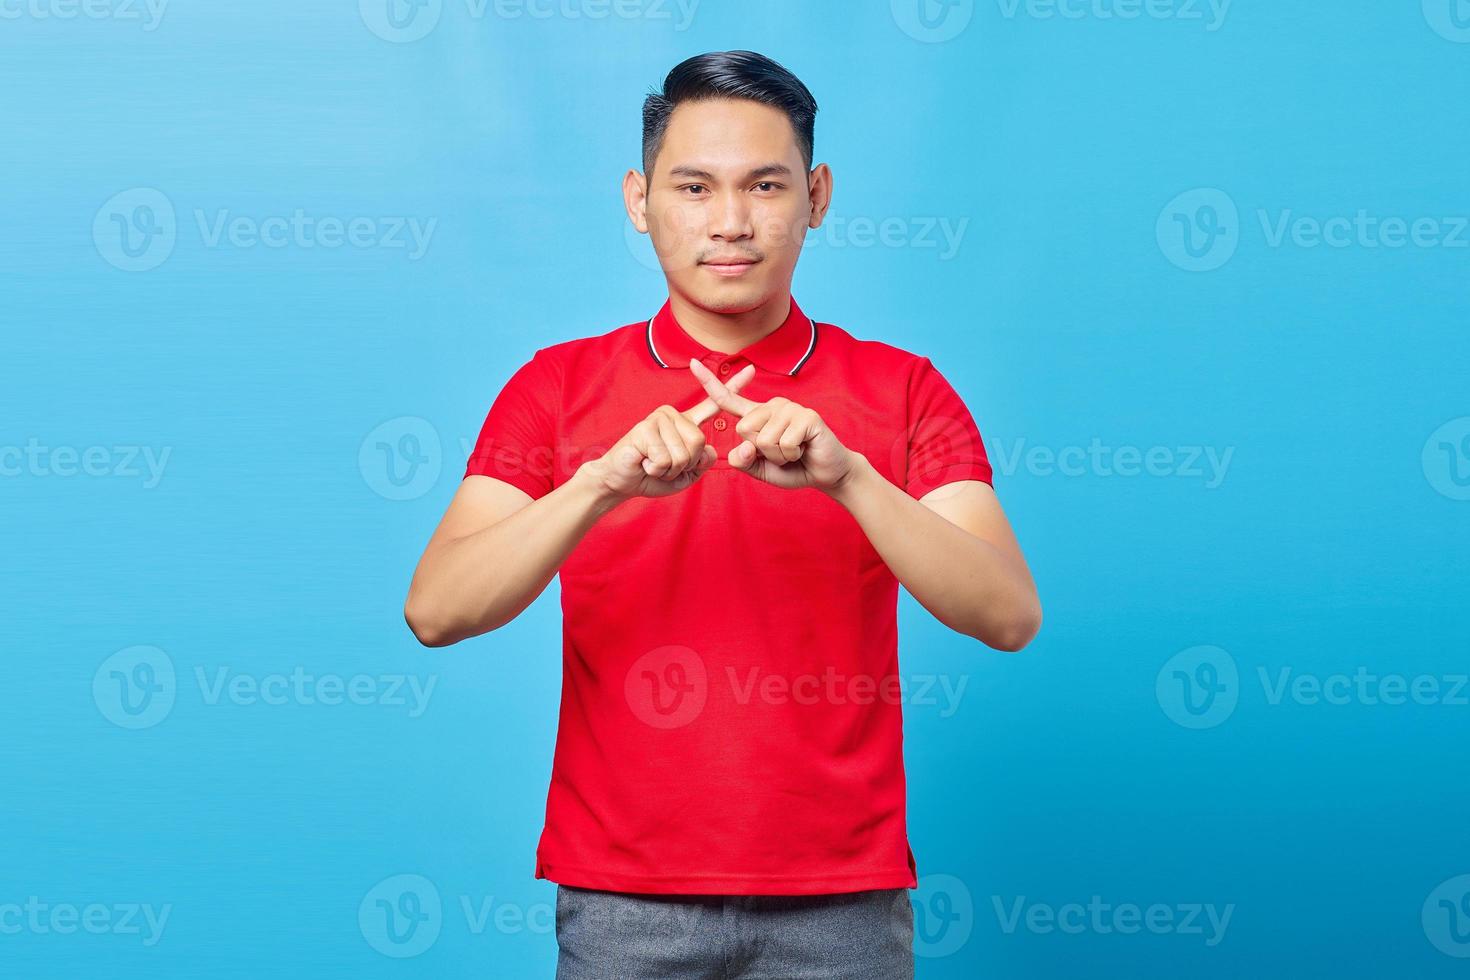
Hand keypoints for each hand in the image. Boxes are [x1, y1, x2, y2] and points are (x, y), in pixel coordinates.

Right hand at [584, 363, 756, 499]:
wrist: (621, 481)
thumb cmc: (652, 476)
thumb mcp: (685, 475)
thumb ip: (702, 463)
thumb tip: (711, 450)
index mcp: (686, 423)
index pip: (713, 404)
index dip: (734, 387)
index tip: (752, 370)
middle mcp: (674, 415)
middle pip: (699, 443)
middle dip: (684, 465)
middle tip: (664, 465)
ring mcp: (658, 418)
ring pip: (684, 453)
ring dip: (669, 469)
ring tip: (653, 464)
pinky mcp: (645, 428)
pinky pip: (665, 458)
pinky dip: (656, 469)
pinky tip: (645, 462)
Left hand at [688, 359, 858, 491]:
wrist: (827, 474)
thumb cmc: (794, 468)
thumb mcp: (761, 469)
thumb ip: (744, 461)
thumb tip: (742, 446)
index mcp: (757, 415)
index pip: (729, 398)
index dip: (709, 382)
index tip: (692, 363)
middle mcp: (772, 405)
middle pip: (744, 428)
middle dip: (761, 451)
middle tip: (782, 453)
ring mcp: (790, 408)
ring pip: (764, 439)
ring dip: (778, 456)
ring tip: (794, 452)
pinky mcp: (806, 416)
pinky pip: (784, 442)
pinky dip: (792, 455)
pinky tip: (804, 449)